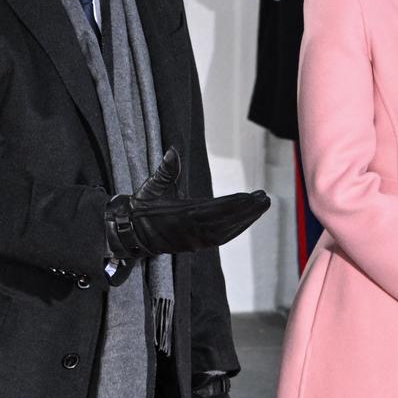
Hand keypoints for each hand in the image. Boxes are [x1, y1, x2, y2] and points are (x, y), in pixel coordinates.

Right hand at [104, 149, 271, 266]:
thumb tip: (172, 151)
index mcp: (179, 215)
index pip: (212, 210)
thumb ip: (164, 171)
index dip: (233, 204)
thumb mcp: (149, 188)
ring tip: (262, 206)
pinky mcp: (196, 246)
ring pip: (226, 231)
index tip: (250, 195)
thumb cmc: (141, 208)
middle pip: (224, 221)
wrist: (133, 234)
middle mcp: (189, 231)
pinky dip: (236, 229)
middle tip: (264, 199)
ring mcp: (193, 240)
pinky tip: (248, 220)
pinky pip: (221, 239)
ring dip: (246, 219)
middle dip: (247, 210)